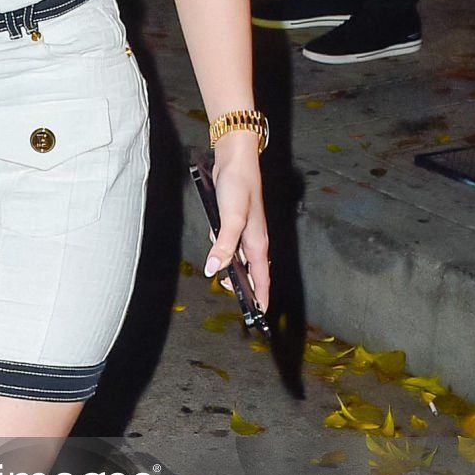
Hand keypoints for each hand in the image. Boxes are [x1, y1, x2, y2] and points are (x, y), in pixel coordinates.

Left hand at [202, 130, 269, 309]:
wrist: (235, 160)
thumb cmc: (238, 187)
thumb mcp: (231, 219)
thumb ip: (224, 246)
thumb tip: (213, 270)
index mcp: (258, 243)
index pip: (262, 278)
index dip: (260, 296)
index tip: (259, 314)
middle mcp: (253, 240)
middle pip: (250, 271)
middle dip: (241, 283)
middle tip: (228, 290)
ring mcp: (244, 231)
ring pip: (237, 257)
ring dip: (228, 263)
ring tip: (216, 268)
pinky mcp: (233, 222)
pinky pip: (227, 242)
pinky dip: (220, 243)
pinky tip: (213, 234)